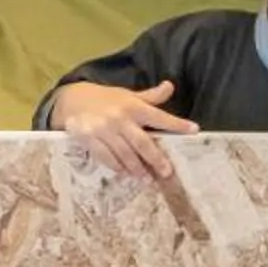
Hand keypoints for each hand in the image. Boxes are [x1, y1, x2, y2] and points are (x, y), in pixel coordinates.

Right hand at [52, 80, 196, 180]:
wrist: (73, 100)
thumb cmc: (107, 99)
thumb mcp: (129, 95)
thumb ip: (150, 96)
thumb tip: (170, 86)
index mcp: (133, 106)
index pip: (159, 116)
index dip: (177, 124)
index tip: (194, 130)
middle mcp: (120, 118)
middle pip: (142, 142)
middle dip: (156, 159)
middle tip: (167, 172)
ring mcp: (103, 129)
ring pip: (124, 153)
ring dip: (137, 169)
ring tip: (147, 180)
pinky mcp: (89, 139)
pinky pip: (105, 157)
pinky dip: (116, 166)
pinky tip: (125, 174)